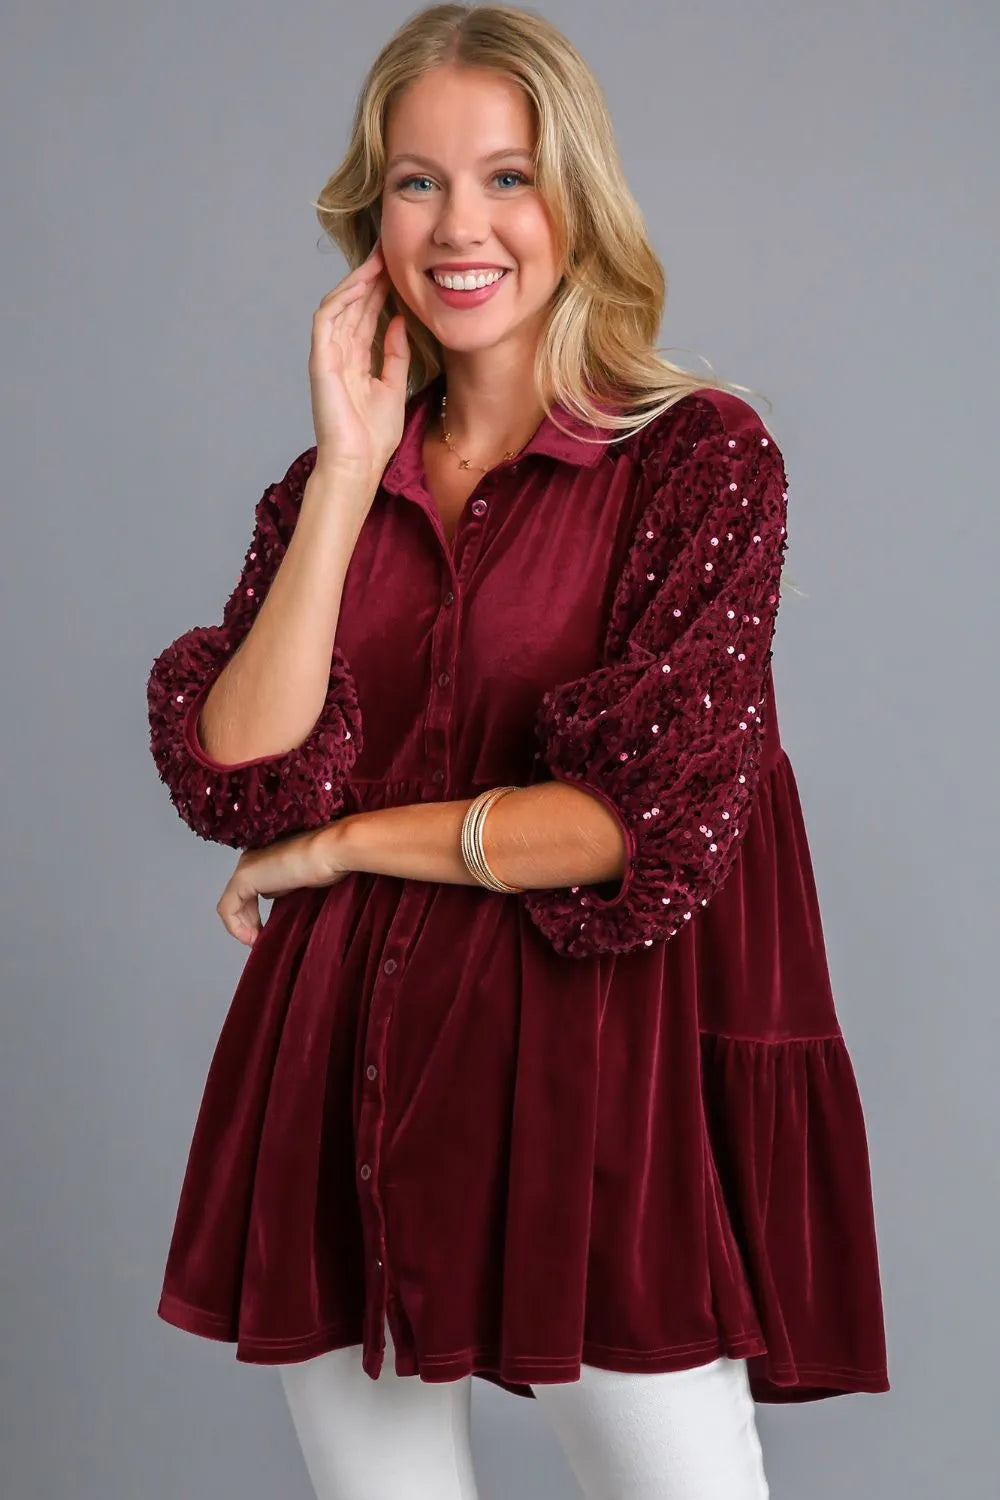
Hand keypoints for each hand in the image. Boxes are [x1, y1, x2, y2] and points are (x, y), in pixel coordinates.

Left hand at [216, 826, 350, 945]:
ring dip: (242, 925)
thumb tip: (278, 900)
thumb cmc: (329, 862)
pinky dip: (235, 926)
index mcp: (266, 856)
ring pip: (233, 902)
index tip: (267, 931)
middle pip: (241, 896)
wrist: (331, 851)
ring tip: (256, 941)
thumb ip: (288, 887)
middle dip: (249, 921)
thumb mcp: (306, 880)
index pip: (253, 888)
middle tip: (261, 938)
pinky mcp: (244, 877)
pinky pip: (228, 907)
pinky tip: (251, 938)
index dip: (256, 913)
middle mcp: (252, 857)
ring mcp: (247, 866)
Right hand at [309, 237, 410, 479]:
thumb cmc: (374, 437)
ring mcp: (327, 356)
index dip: (381, 290)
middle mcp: (339, 354)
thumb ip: (395, 354)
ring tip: (377, 259)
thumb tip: (398, 320)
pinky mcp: (319, 360)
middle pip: (353, 305)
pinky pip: (327, 320)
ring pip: (339, 306)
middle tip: (389, 249)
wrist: (357, 464)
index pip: (367, 315)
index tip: (400, 268)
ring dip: (357, 281)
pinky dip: (342, 299)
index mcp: (356, 361)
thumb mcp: (394, 387)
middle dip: (370, 276)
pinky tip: (360, 283)